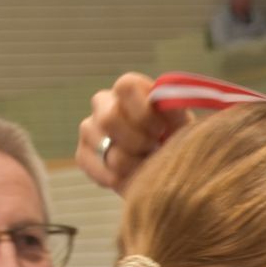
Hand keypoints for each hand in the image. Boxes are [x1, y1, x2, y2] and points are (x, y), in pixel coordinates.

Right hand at [78, 72, 182, 193]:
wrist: (166, 168)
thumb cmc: (174, 139)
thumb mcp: (182, 125)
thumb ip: (175, 112)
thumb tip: (168, 103)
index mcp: (129, 89)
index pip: (125, 86)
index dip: (144, 111)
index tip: (161, 129)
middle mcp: (104, 103)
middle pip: (109, 118)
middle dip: (139, 141)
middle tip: (154, 149)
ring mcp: (89, 129)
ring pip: (107, 150)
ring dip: (134, 164)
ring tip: (148, 165)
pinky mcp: (83, 155)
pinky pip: (98, 170)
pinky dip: (121, 180)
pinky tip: (135, 177)